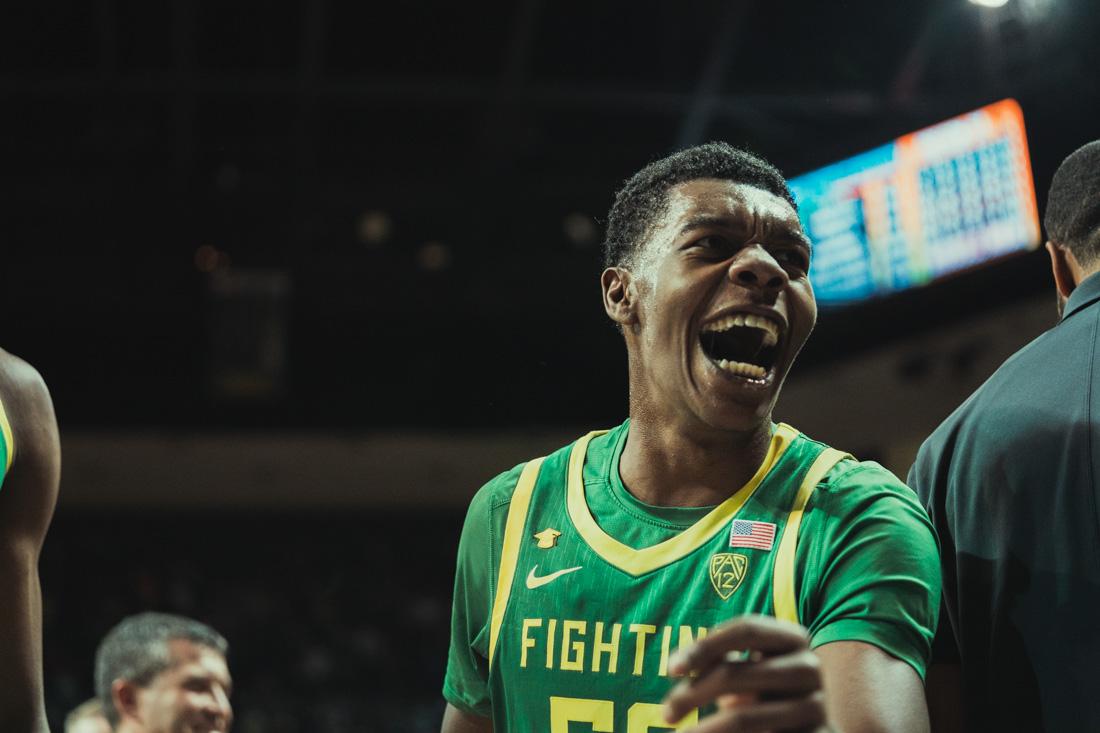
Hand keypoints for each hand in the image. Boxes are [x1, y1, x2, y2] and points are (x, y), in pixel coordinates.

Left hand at [662, 614, 826, 731]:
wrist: (813, 727)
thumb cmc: (769, 690)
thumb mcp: (749, 670)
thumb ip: (721, 660)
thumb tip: (679, 667)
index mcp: (794, 637)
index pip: (745, 629)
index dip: (705, 645)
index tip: (672, 669)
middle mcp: (809, 667)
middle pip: (734, 674)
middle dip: (691, 694)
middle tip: (667, 713)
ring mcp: (816, 705)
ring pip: (743, 717)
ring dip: (703, 729)